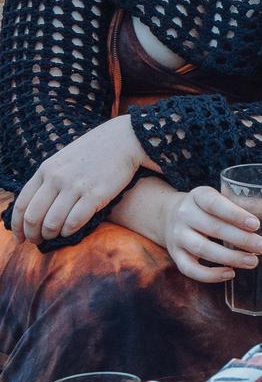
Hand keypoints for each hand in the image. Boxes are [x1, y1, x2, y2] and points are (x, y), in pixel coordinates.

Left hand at [13, 115, 149, 243]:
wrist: (124, 140)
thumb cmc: (93, 153)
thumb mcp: (63, 160)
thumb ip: (48, 179)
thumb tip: (34, 205)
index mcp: (45, 170)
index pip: (22, 204)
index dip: (17, 225)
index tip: (19, 238)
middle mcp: (57, 178)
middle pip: (34, 216)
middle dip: (33, 234)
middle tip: (37, 242)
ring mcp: (76, 186)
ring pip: (52, 221)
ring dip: (50, 235)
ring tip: (54, 238)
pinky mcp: (96, 194)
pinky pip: (75, 220)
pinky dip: (68, 231)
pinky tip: (69, 232)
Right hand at [162, 186, 261, 283]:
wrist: (169, 216)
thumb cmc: (211, 208)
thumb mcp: (228, 200)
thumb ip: (258, 206)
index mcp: (199, 196)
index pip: (214, 203)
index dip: (234, 214)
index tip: (255, 224)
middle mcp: (185, 214)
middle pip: (212, 228)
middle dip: (242, 240)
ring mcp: (177, 236)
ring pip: (201, 249)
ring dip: (229, 258)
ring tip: (253, 262)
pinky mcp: (175, 255)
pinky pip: (189, 269)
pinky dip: (209, 275)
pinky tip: (230, 274)